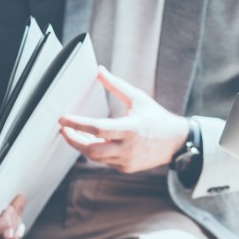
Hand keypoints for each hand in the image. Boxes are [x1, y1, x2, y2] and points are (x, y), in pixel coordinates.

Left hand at [58, 67, 188, 172]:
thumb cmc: (156, 117)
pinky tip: (95, 142)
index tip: (63, 119)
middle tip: (64, 130)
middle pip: (90, 150)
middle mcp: (128, 148)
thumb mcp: (138, 98)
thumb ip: (116, 86)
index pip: (97, 129)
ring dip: (83, 145)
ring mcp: (127, 160)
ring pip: (95, 157)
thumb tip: (99, 70)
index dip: (77, 124)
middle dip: (73, 140)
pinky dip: (97, 152)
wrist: (175, 141)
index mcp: (130, 128)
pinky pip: (105, 161)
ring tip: (78, 134)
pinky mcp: (126, 168)